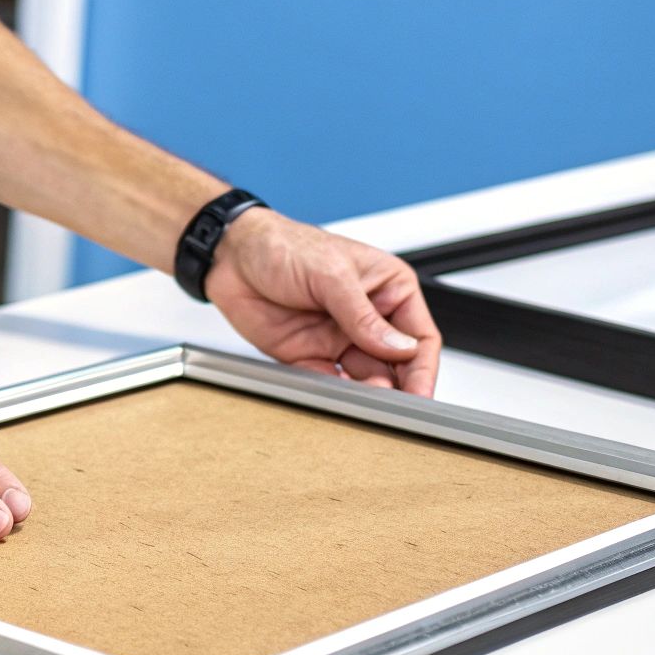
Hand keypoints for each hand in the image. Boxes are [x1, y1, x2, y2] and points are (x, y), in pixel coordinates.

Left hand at [204, 209, 441, 395]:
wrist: (230, 256)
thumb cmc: (282, 246)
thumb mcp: (331, 274)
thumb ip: (363, 316)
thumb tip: (399, 348)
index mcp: (388, 288)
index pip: (420, 336)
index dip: (424, 367)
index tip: (422, 393)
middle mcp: (368, 317)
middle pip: (398, 365)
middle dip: (400, 389)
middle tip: (397, 409)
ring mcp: (340, 339)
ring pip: (367, 379)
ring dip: (369, 396)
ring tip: (369, 406)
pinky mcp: (310, 356)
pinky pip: (331, 384)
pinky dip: (337, 396)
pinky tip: (340, 401)